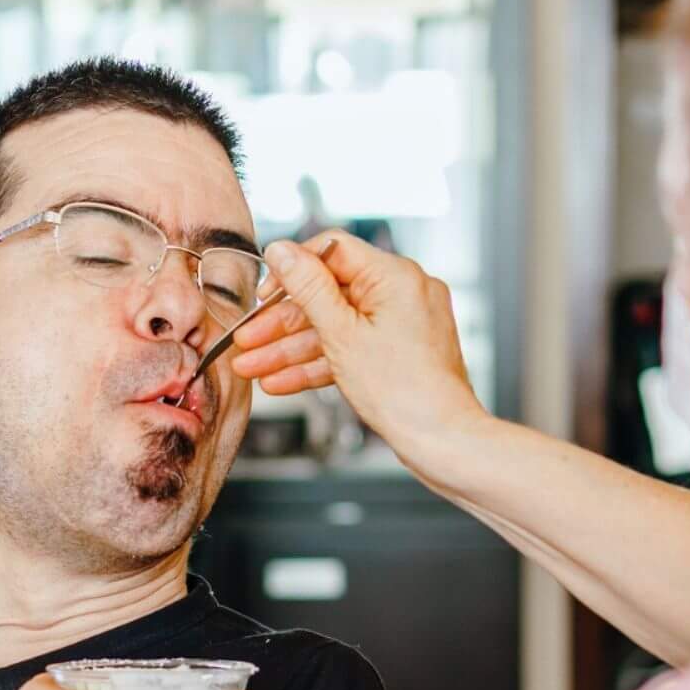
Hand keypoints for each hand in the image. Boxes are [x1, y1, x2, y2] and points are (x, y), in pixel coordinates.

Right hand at [228, 230, 487, 466]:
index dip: (292, 270)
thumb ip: (308, 289)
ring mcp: (403, 324)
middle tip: (248, 338)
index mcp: (395, 276)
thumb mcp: (342, 334)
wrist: (441, 439)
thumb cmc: (404, 391)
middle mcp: (403, 293)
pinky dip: (320, 363)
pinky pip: (352, 348)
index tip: (265, 292)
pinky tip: (283, 381)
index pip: (332, 251)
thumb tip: (283, 250)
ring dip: (292, 348)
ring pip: (336, 327)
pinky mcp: (400, 352)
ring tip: (254, 367)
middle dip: (283, 322)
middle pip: (329, 294)